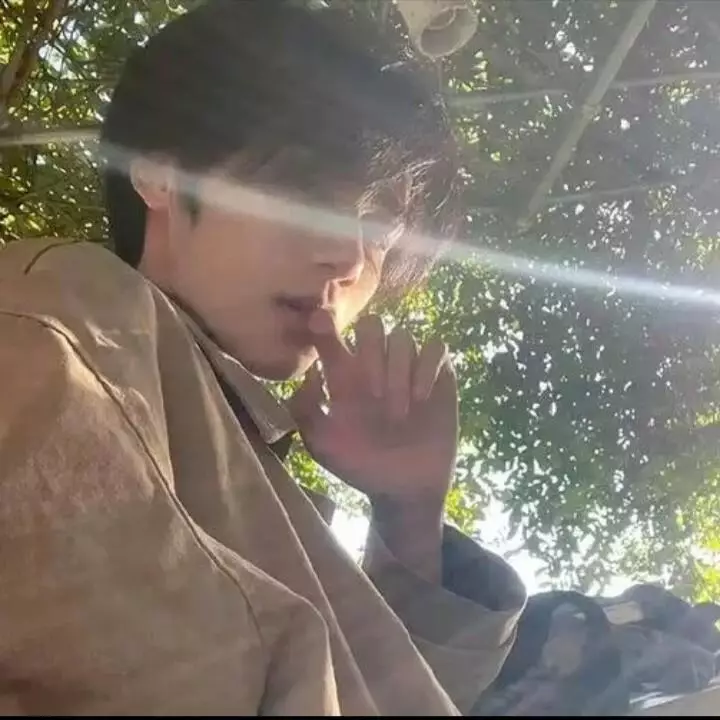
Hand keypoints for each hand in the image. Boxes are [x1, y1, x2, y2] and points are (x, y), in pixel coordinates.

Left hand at [288, 310, 458, 512]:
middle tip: (372, 392)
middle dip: (371, 351)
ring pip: (403, 336)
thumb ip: (305, 411)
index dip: (325, 324)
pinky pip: (436, 348)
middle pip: (371, 325)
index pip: (331, 336)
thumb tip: (309, 374)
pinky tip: (421, 399)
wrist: (404, 489)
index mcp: (344, 376)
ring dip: (399, 371)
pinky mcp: (438, 375)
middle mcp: (374, 365)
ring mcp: (407, 368)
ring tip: (398, 412)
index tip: (321, 323)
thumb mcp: (323, 446)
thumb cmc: (361, 466)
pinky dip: (427, 369)